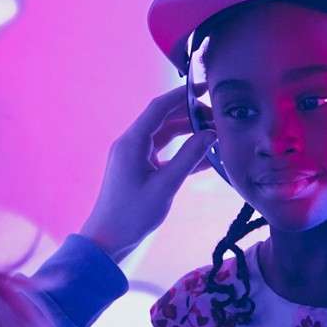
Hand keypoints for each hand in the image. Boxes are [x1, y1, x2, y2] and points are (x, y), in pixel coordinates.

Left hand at [79, 85, 216, 262]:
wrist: (108, 240)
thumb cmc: (133, 214)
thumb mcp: (166, 185)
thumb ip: (189, 157)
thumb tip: (211, 134)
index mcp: (132, 141)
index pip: (159, 107)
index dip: (182, 95)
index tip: (205, 87)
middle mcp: (132, 144)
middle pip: (164, 119)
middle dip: (190, 115)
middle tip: (218, 117)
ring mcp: (134, 156)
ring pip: (165, 135)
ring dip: (188, 133)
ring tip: (215, 134)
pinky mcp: (139, 169)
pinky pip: (164, 153)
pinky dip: (182, 152)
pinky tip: (206, 156)